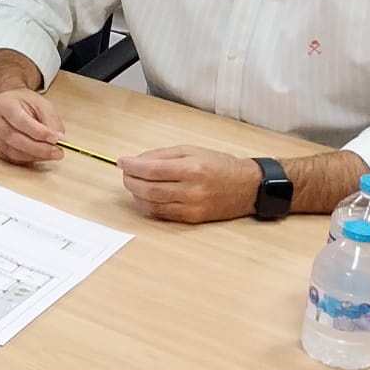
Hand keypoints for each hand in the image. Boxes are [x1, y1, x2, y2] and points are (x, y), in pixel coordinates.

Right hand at [0, 88, 64, 165]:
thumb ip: (52, 122)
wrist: (8, 103)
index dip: (39, 132)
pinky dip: (28, 159)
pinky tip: (39, 155)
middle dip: (39, 148)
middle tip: (58, 152)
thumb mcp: (42, 105)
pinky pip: (10, 158)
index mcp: (3, 103)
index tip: (56, 139)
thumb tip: (60, 141)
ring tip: (52, 154)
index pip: (20, 121)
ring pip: (12, 152)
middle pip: (15, 139)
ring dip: (35, 156)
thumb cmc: (25, 103)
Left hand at [120, 146, 258, 222]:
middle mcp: (191, 190)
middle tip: (125, 173)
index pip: (151, 169)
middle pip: (148, 189)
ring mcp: (192, 207)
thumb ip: (162, 155)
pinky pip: (162, 214)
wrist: (247, 186)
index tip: (122, 162)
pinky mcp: (192, 218)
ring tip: (134, 183)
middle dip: (130, 180)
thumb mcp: (192, 151)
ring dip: (136, 194)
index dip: (132, 166)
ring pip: (152, 204)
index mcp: (191, 169)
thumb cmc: (220, 165)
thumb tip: (136, 160)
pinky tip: (146, 196)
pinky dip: (149, 205)